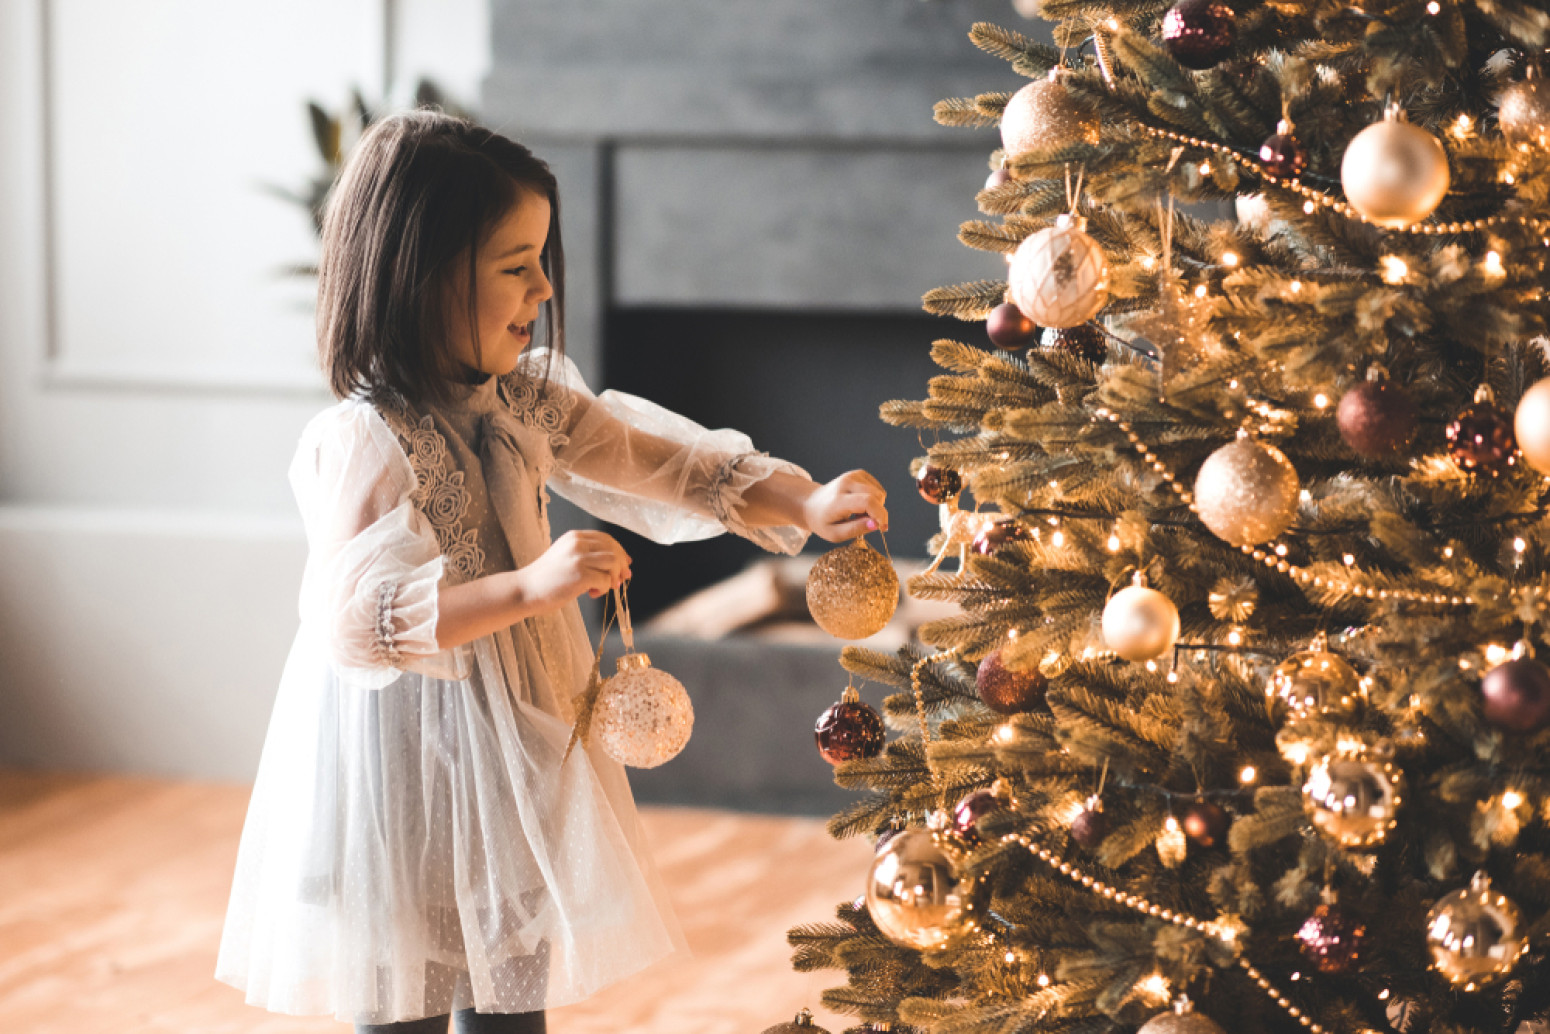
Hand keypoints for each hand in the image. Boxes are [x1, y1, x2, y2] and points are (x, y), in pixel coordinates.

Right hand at [515, 530, 631, 609]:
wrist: (524, 590)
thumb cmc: (546, 579)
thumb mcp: (566, 556)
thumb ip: (588, 556)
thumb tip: (621, 564)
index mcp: (574, 537)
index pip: (606, 538)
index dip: (619, 551)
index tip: (625, 564)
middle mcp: (577, 543)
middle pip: (613, 548)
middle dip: (621, 565)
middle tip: (620, 580)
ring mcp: (578, 558)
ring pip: (613, 562)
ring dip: (613, 577)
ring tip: (601, 588)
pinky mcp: (580, 574)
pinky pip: (605, 580)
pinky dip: (604, 589)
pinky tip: (591, 594)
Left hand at [802, 470, 888, 542]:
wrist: (812, 504)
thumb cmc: (823, 521)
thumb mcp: (835, 534)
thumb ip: (855, 530)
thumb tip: (875, 524)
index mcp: (838, 500)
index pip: (867, 501)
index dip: (879, 515)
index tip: (882, 528)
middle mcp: (845, 483)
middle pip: (876, 496)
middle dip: (879, 513)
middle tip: (867, 523)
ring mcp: (852, 476)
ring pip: (879, 492)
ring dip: (876, 506)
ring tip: (860, 514)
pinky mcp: (859, 473)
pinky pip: (877, 488)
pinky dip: (875, 499)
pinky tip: (862, 505)